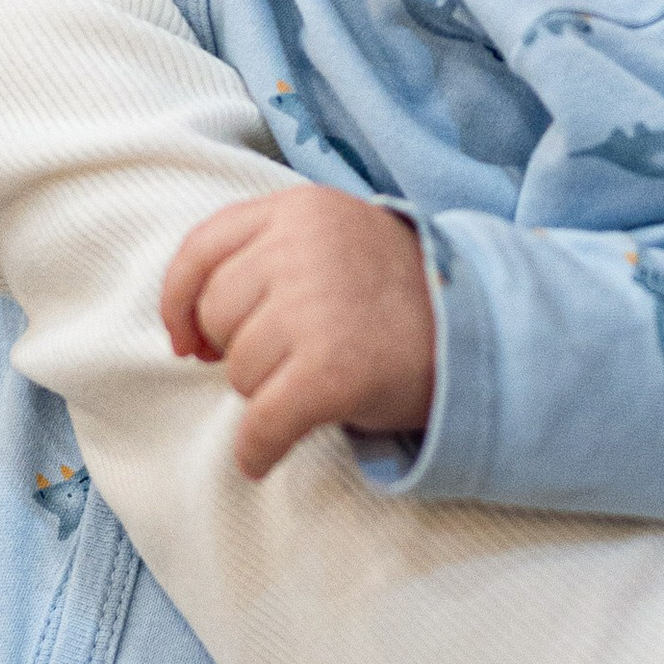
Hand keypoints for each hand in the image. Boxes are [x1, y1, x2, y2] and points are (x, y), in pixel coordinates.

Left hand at [161, 191, 435, 479]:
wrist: (482, 333)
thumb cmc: (397, 296)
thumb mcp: (333, 239)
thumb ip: (266, 256)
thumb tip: (188, 334)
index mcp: (298, 209)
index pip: (200, 251)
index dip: (181, 303)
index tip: (188, 341)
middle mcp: (302, 248)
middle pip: (218, 316)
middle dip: (241, 348)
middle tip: (296, 355)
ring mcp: (317, 308)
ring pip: (238, 371)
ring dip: (266, 391)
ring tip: (320, 379)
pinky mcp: (331, 372)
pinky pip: (260, 425)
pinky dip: (257, 448)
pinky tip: (264, 454)